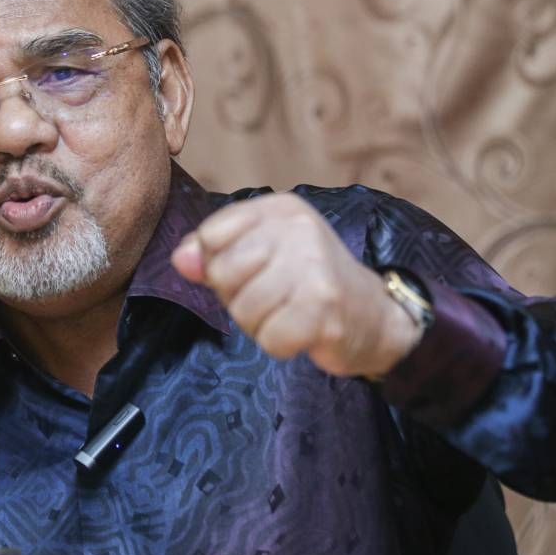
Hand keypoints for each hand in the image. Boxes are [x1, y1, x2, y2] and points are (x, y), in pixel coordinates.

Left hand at [171, 193, 420, 377]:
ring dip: (258, 324)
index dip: (217, 263)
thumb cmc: (307, 282)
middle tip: (271, 298)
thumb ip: (214, 253)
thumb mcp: (262, 254)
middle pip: (222, 272)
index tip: (249, 270)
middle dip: (236, 297)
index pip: (212, 234)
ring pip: (244, 310)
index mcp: (280, 209)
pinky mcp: (326, 308)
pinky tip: (301, 331)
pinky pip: (269, 338)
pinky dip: (279, 344)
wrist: (374, 315)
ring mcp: (315, 268)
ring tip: (288, 313)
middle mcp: (299, 230)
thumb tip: (181, 259)